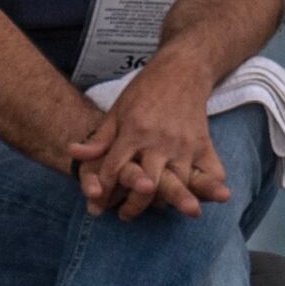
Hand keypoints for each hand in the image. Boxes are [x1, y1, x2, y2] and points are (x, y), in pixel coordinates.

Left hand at [71, 70, 225, 219]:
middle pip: (145, 186)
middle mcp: (159, 141)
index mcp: (134, 132)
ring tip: (153, 208)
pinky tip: (197, 199)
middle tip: (124, 215)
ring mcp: (185, 145)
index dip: (103, 190)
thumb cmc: (145, 91)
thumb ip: (99, 139)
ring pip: (177, 185)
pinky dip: (208, 190)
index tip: (97, 203)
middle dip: (132, 205)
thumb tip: (74, 153)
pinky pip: (211, 174)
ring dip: (165, 203)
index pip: (113, 169)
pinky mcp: (205, 145)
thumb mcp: (117, 111)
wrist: (182, 70)